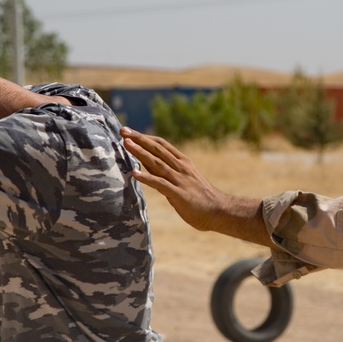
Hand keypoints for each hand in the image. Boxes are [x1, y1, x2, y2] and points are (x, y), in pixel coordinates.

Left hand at [121, 128, 278, 247]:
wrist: (219, 211)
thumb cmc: (200, 197)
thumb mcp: (184, 179)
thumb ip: (167, 171)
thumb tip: (146, 163)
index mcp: (183, 162)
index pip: (161, 144)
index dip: (145, 137)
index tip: (129, 131)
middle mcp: (181, 167)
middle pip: (157, 149)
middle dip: (139, 139)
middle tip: (123, 130)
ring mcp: (180, 180)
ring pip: (157, 163)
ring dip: (140, 152)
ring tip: (126, 144)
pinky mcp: (179, 194)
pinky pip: (160, 184)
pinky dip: (147, 178)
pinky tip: (135, 174)